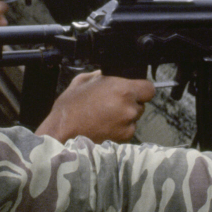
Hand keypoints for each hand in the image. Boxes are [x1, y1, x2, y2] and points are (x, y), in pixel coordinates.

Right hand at [34, 70, 155, 142]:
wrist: (62, 132)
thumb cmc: (71, 106)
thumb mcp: (84, 81)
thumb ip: (102, 75)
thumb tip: (109, 74)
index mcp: (123, 89)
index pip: (149, 88)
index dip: (141, 89)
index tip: (133, 90)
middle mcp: (129, 107)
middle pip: (141, 103)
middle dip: (131, 102)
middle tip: (113, 103)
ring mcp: (128, 124)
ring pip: (135, 117)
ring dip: (126, 116)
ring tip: (106, 115)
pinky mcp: (123, 138)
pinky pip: (128, 129)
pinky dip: (120, 128)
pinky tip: (105, 125)